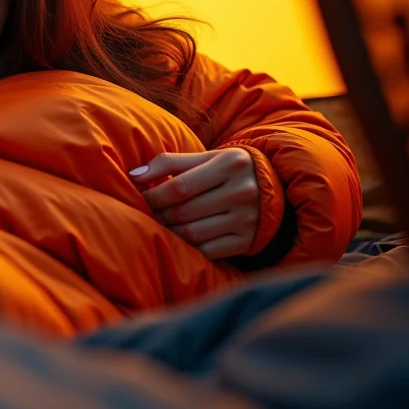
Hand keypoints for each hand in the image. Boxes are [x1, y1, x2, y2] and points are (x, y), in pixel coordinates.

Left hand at [129, 149, 259, 259]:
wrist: (274, 187)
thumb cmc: (228, 170)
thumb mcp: (206, 157)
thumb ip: (170, 162)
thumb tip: (134, 174)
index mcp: (230, 163)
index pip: (179, 186)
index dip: (153, 195)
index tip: (138, 197)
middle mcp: (243, 191)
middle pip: (184, 211)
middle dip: (158, 214)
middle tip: (146, 213)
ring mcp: (248, 219)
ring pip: (192, 234)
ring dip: (169, 232)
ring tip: (159, 225)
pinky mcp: (248, 241)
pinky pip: (207, 251)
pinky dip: (189, 248)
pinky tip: (180, 239)